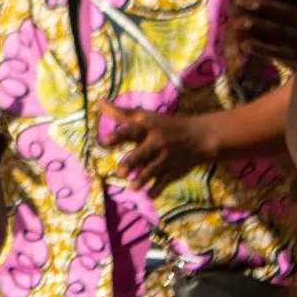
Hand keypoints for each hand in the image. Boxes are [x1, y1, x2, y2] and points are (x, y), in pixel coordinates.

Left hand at [97, 101, 213, 190]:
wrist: (198, 137)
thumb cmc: (164, 125)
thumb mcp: (144, 116)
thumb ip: (120, 112)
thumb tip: (98, 101)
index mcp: (147, 128)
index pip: (132, 131)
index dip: (119, 135)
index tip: (106, 140)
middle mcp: (156, 143)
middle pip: (142, 153)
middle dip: (131, 163)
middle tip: (120, 172)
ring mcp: (165, 159)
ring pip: (152, 170)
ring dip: (142, 179)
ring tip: (133, 187)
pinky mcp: (172, 171)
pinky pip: (164, 182)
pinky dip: (157, 190)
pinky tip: (150, 195)